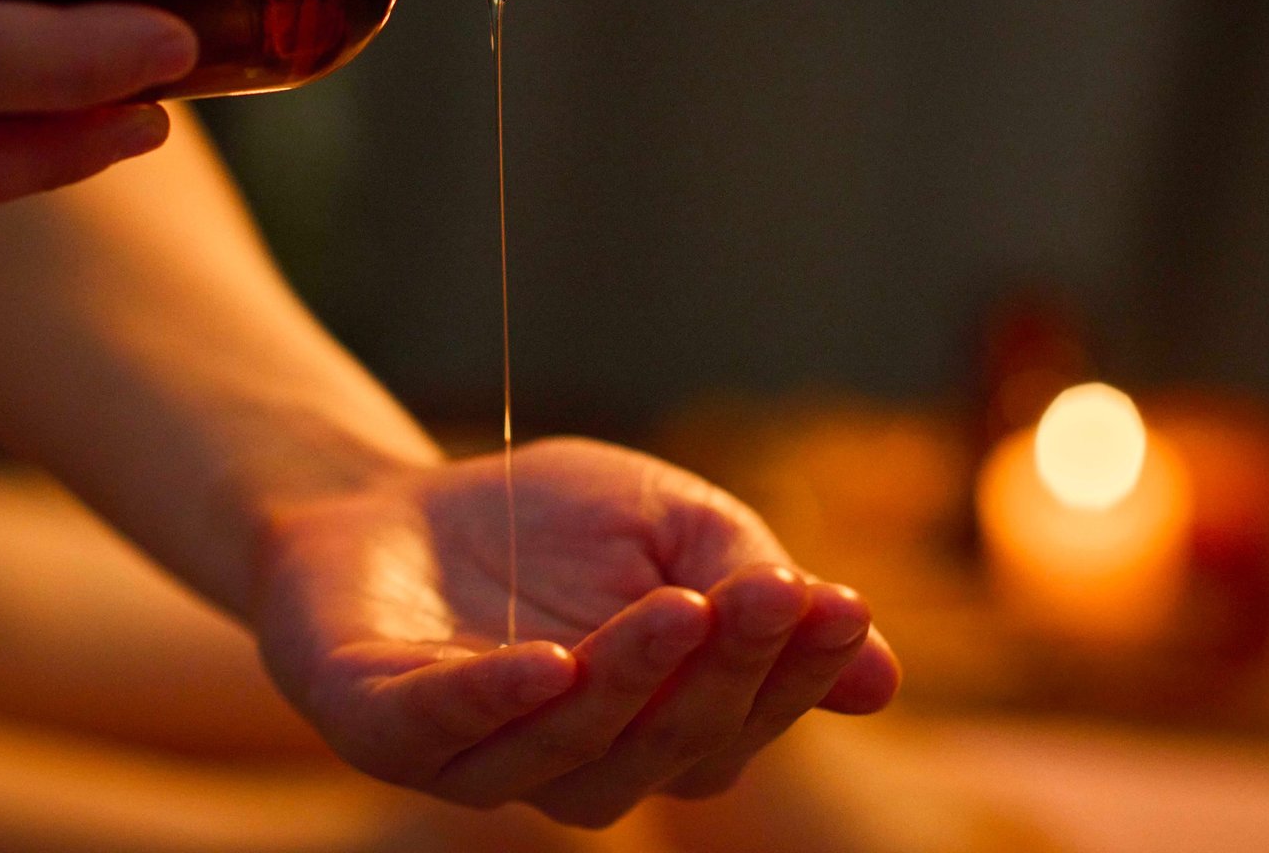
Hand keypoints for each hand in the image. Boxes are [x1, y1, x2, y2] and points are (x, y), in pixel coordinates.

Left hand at [252, 436, 900, 828]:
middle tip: (772, 594)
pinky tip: (549, 663)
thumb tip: (883, 676)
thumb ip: (752, 583)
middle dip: (730, 673)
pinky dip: (499, 703)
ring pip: (575, 755)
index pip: (744, 722)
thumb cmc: (548, 525)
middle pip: (673, 747)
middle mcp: (579, 764)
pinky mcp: (385, 727)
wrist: (388, 503)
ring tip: (679, 611)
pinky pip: (448, 733)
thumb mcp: (670, 524)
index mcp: (656, 727)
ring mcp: (479, 758)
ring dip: (632, 685)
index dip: (797, 673)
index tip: (842, 604)